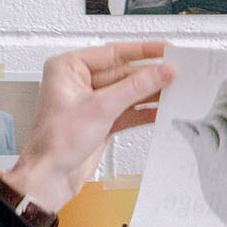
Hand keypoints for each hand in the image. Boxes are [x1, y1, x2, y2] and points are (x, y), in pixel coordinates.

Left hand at [1, 41, 174, 211]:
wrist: (50, 177)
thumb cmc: (56, 142)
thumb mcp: (101, 108)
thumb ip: (135, 87)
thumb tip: (161, 71)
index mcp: (68, 68)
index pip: (112, 52)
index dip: (142, 51)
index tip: (166, 49)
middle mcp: (78, 82)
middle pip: (122, 72)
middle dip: (149, 75)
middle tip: (176, 72)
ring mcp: (90, 102)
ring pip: (126, 92)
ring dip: (149, 93)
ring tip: (174, 90)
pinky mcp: (99, 121)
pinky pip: (126, 110)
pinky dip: (143, 111)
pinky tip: (161, 110)